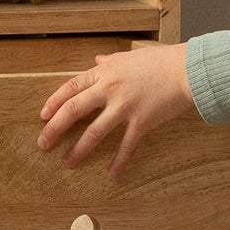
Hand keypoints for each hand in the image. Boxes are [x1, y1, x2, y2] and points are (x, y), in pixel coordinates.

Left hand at [36, 43, 195, 177]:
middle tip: (43, 144)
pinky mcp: (141, 122)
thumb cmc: (160, 61)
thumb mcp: (129, 56)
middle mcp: (110, 89)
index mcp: (105, 72)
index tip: (43, 116)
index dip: (54, 103)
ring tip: (68, 163)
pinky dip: (119, 161)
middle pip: (73, 110)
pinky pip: (126, 146)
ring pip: (94, 132)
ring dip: (79, 150)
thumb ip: (109, 61)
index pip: (71, 88)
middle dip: (55, 129)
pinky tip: (112, 173)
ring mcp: (124, 107)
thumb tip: (96, 60)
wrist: (186, 70)